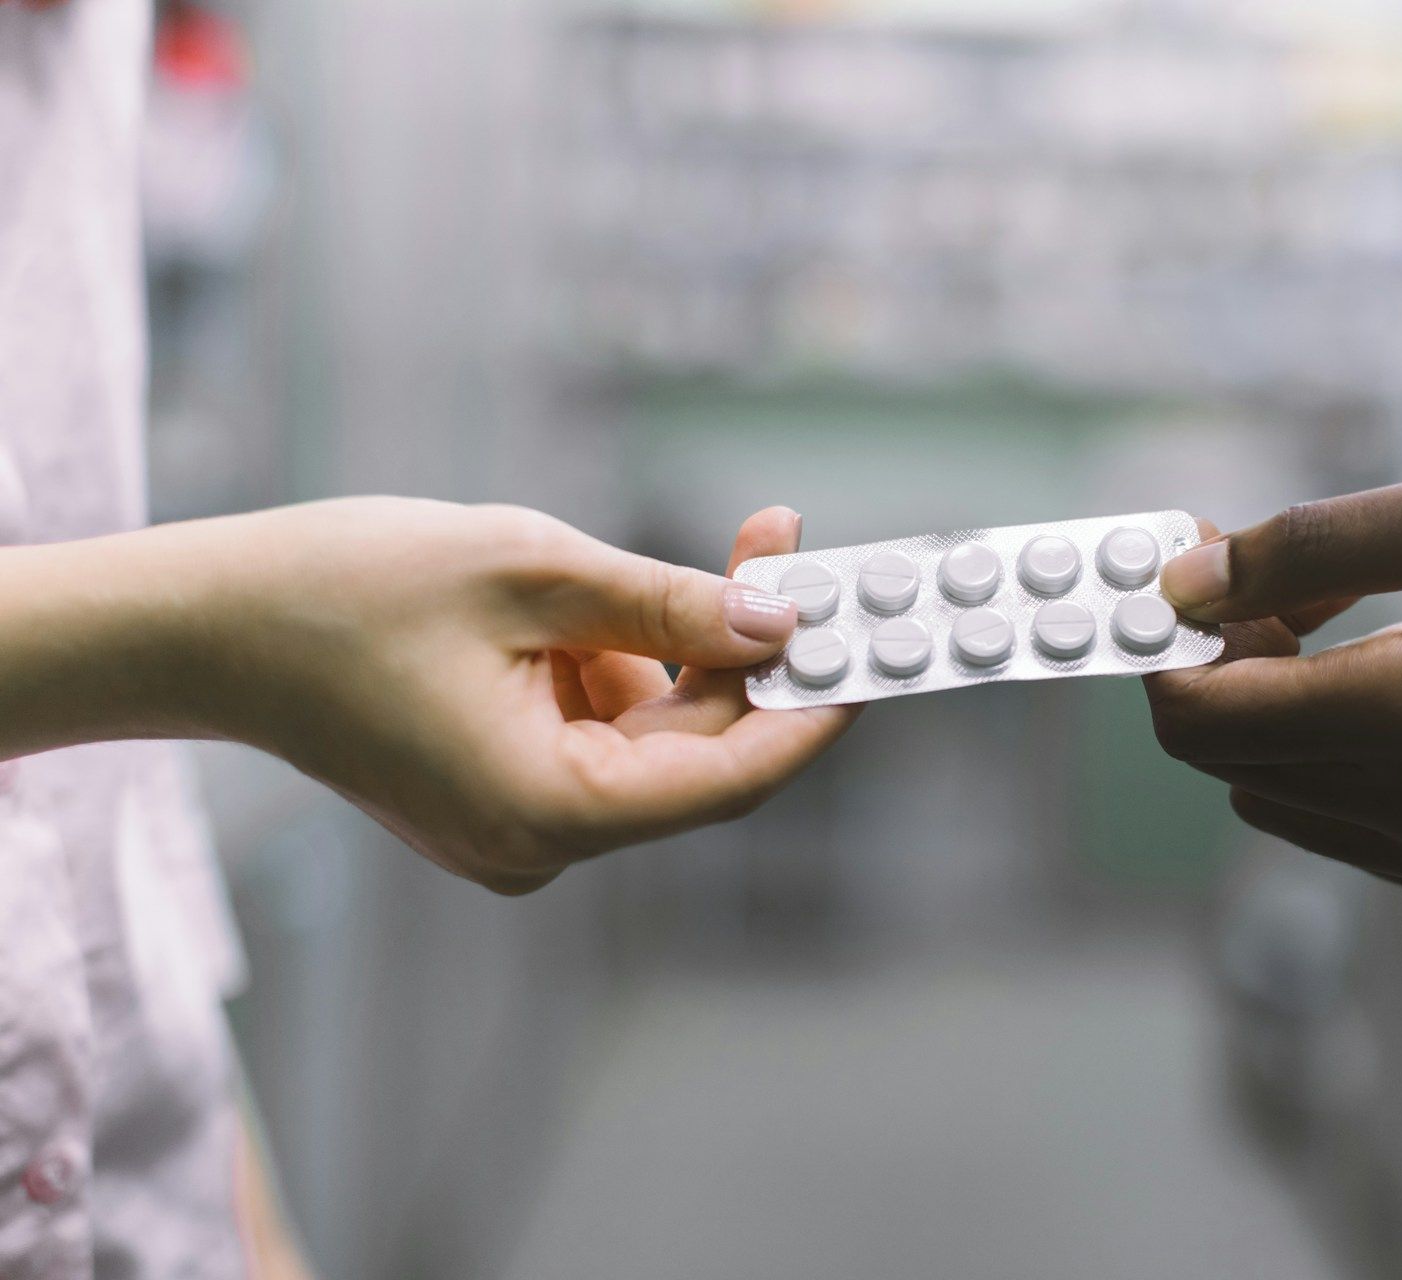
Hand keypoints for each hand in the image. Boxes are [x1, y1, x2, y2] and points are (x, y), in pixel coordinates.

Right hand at [0, 499, 854, 893]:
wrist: (207, 626)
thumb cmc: (344, 590)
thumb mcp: (530, 573)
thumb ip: (670, 602)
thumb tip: (782, 621)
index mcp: (548, 812)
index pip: (731, 779)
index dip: (814, 710)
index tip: (875, 642)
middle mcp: (540, 843)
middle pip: (696, 752)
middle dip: (746, 648)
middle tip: (783, 543)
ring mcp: (519, 826)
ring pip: (650, 733)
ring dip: (675, 644)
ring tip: (670, 554)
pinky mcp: (501, 794)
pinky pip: (597, 730)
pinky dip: (617, 662)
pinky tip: (586, 601)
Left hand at [1145, 464, 1401, 905]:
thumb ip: (1307, 547)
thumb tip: (1181, 581)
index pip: (1196, 717)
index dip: (1164, 645)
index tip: (1186, 572)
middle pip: (1224, 757)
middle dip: (1218, 667)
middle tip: (1270, 582)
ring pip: (1274, 795)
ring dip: (1269, 713)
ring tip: (1340, 627)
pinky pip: (1341, 825)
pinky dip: (1328, 757)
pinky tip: (1390, 686)